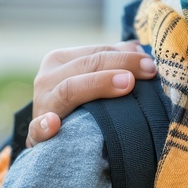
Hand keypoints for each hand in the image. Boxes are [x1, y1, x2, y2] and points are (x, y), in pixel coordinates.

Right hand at [27, 41, 156, 146]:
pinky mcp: (35, 136)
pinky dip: (45, 126)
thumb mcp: (92, 77)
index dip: (127, 55)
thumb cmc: (79, 104)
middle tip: (149, 70)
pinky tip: (55, 123)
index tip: (152, 63)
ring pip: (69, 89)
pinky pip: (37, 129)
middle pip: (87, 65)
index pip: (97, 51)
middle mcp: (47, 78)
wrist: (52, 141)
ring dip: (98, 84)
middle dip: (122, 64)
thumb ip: (113, 60)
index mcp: (60, 60)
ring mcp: (41, 106)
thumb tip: (137, 45)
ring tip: (127, 84)